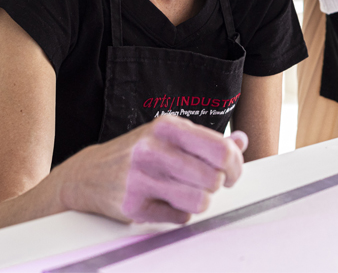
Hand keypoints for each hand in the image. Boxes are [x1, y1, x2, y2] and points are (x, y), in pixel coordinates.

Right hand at [55, 116, 247, 223]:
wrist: (88, 175)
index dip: (235, 164)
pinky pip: (180, 217)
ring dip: (201, 200)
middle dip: (217, 184)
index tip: (232, 171)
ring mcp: (141, 179)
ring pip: (200, 200)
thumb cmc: (137, 152)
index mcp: (168, 127)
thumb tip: (243, 141)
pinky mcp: (133, 207)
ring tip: (190, 193)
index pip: (221, 149)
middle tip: (210, 183)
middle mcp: (153, 150)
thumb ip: (207, 139)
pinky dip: (181, 213)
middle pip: (213, 177)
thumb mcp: (170, 135)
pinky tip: (169, 202)